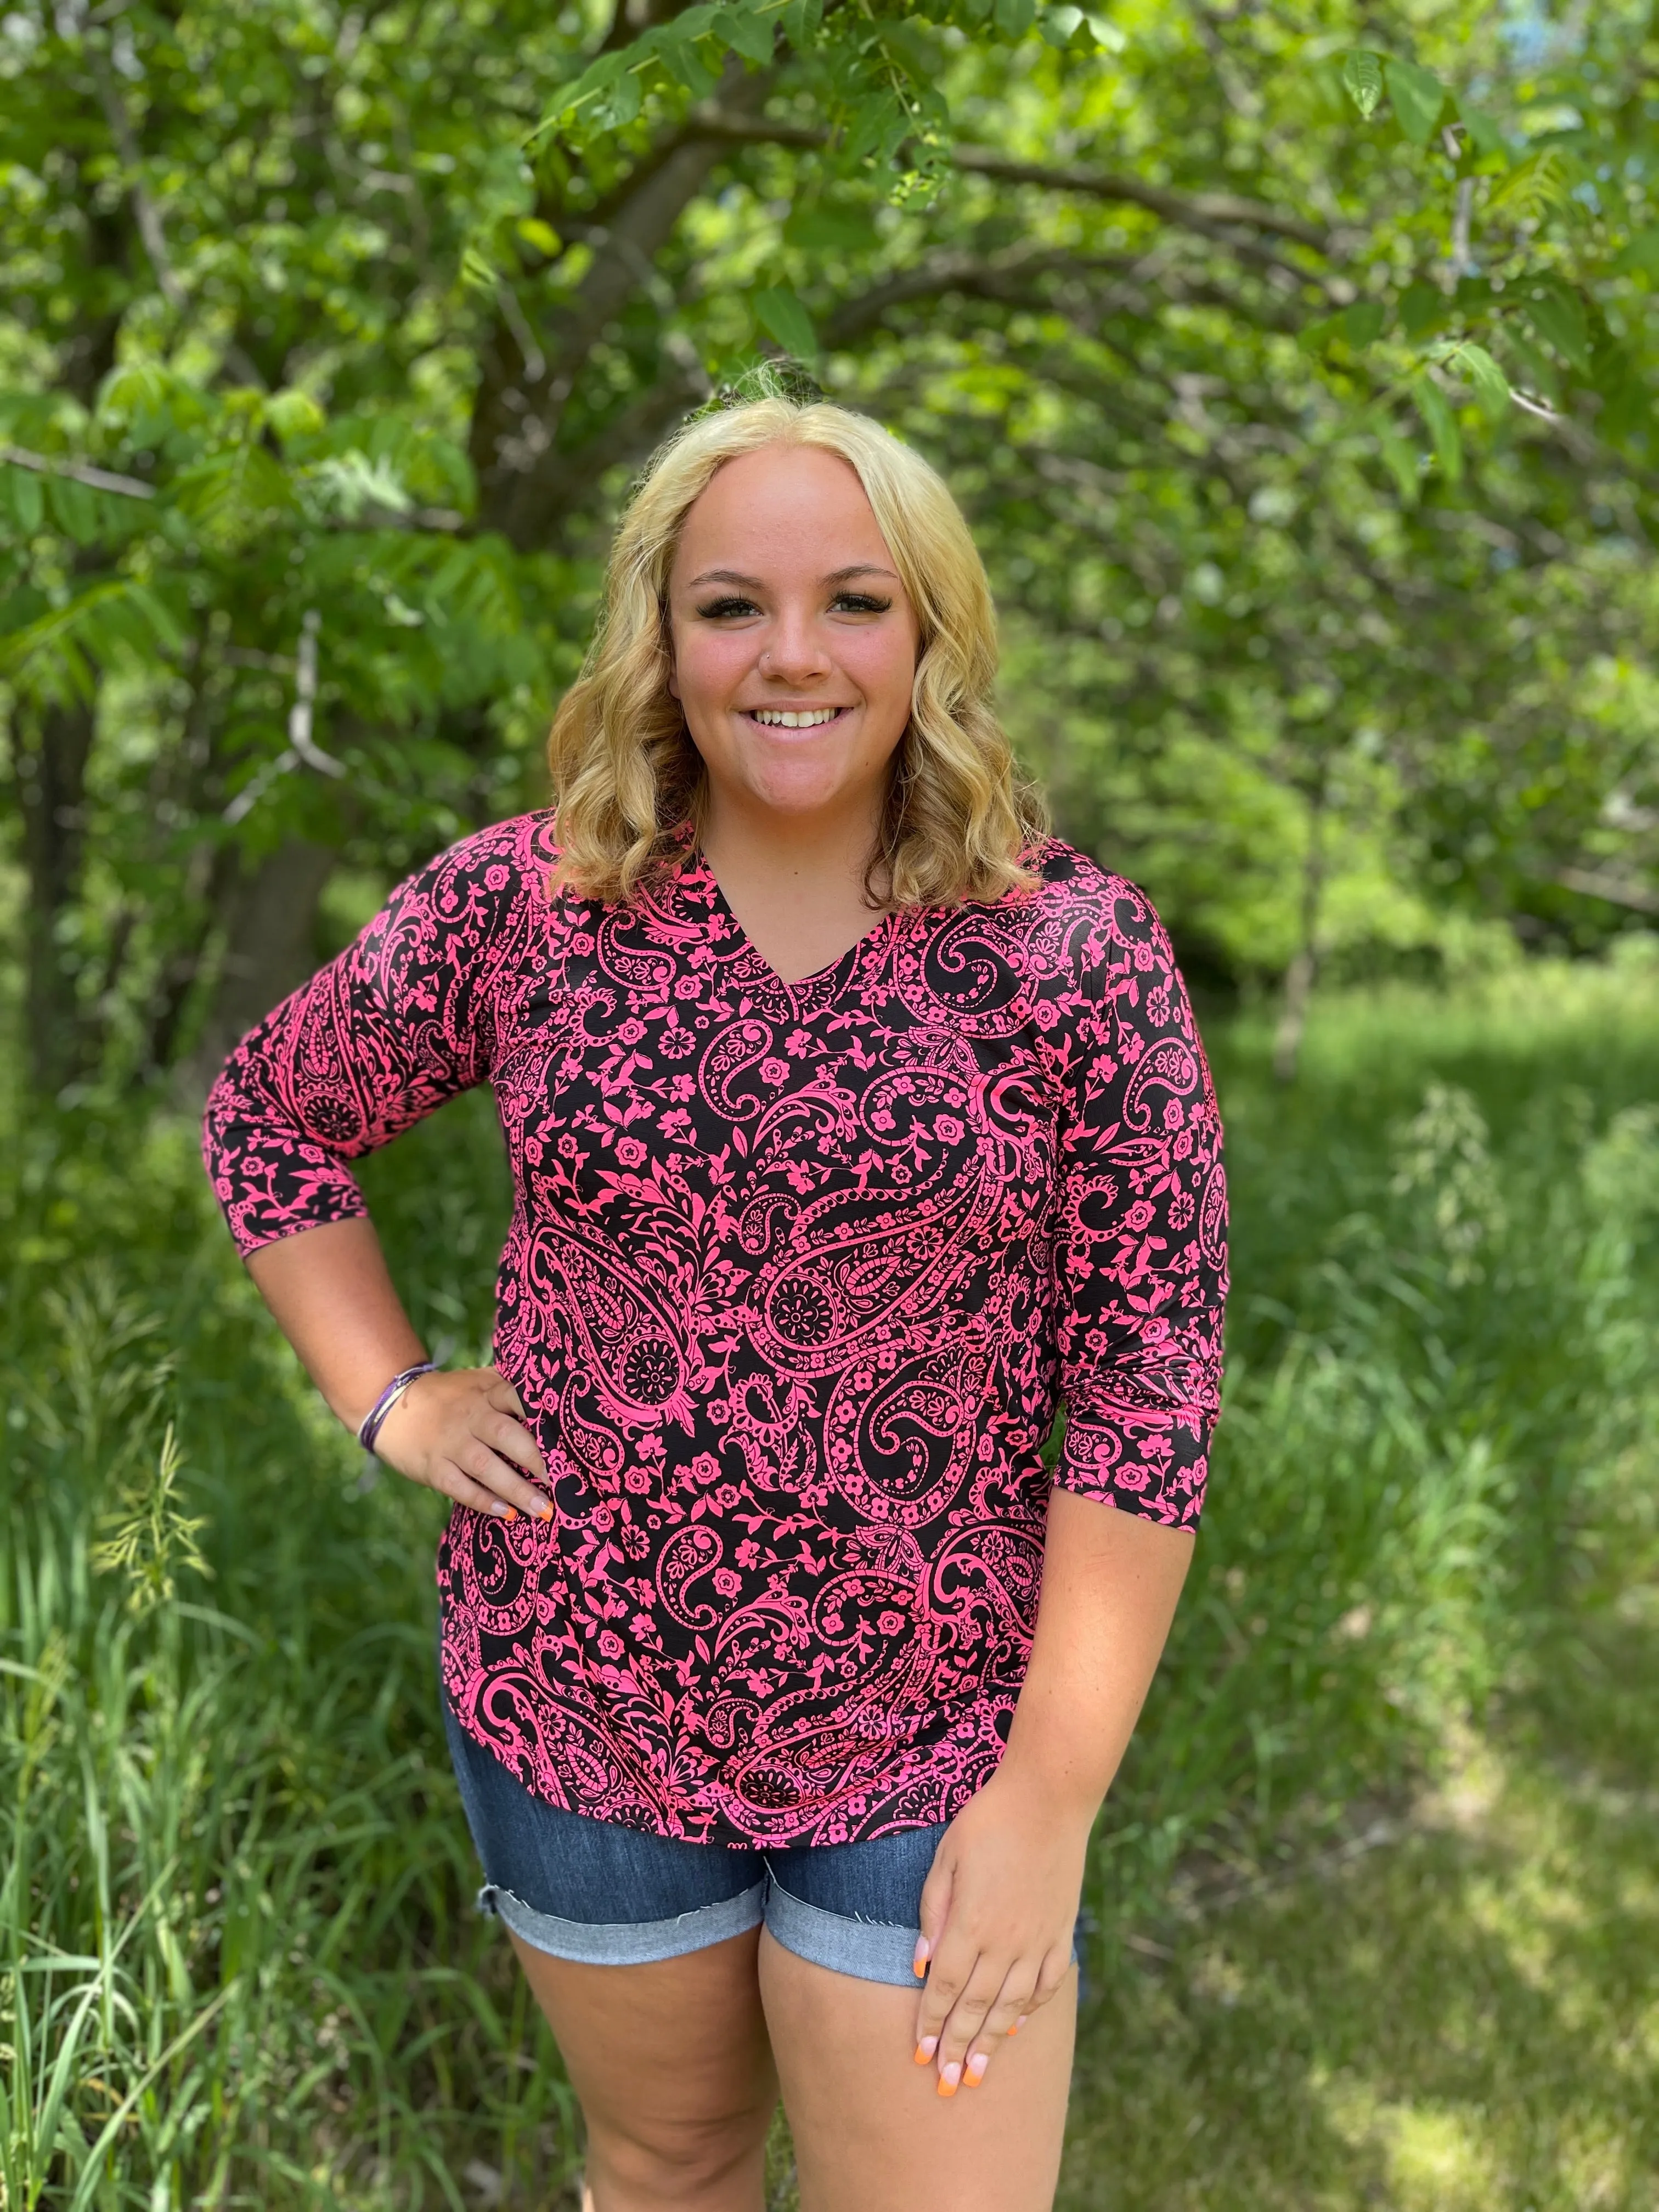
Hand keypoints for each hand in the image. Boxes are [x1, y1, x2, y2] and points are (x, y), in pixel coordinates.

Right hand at [371, 1365, 550, 1522]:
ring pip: (485, 1466)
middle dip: (536, 1459)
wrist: (394, 1406)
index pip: (517, 1398)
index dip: (543, 1416)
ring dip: (516, 1489)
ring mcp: (450, 1442)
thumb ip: (510, 1389)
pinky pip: (458, 1486)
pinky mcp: (433, 1467)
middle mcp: (470, 1416)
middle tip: (565, 1483)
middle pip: (506, 1435)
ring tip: (543, 1510)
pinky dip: (483, 1501)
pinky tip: (507, 1514)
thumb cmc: (451, 1396)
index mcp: (487, 1393)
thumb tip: (557, 1402)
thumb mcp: (479, 1383)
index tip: (569, 1438)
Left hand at [911, 1763, 1087, 2096]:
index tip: (918, 2055)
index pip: (945, 1988)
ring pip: (1011, 2005)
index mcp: (971, 1923)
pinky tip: (1018, 2026)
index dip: (930, 2023)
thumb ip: (932, 1913)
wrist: (1048, 1800)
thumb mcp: (946, 1859)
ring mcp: (1037, 1940)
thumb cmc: (988, 1822)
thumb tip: (920, 1967)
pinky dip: (1031, 2009)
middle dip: (957, 2048)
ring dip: (992, 2042)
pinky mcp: (1061, 1932)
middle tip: (945, 2085)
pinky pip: (1046, 1983)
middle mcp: (1005, 1942)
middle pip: (976, 2007)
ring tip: (977, 2074)